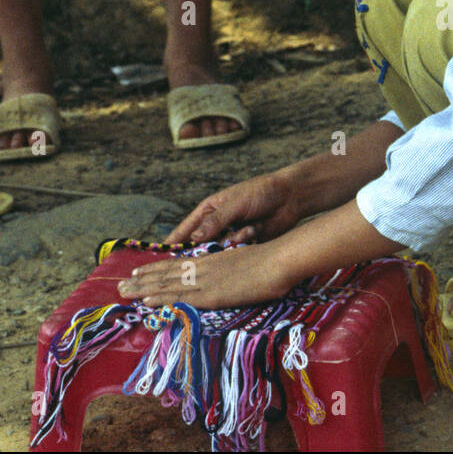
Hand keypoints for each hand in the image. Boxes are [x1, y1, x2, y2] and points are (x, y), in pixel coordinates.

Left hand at [119, 240, 292, 309]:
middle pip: (167, 273)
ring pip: (167, 284)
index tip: (139, 272)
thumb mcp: (247, 261)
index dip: (157, 269)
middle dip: (143, 280)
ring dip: (143, 289)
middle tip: (120, 286)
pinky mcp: (211, 294)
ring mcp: (206, 281)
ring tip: (123, 293)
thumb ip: (233, 269)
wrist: (281, 259)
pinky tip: (145, 302)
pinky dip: (161, 299)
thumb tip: (228, 277)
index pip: (179, 265)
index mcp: (214, 260)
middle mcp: (204, 268)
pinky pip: (180, 297)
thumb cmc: (272, 261)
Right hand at [166, 172, 301, 244]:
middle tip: (195, 260)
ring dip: (230, 242)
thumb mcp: (235, 203)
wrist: (290, 197)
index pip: (186, 229)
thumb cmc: (260, 192)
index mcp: (209, 211)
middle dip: (201, 251)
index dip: (174, 243)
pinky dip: (246, 239)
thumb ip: (216, 221)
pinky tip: (256, 228)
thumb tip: (194, 238)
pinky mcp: (246, 245)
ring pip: (220, 250)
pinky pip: (238, 250)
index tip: (161, 257)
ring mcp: (231, 236)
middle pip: (200, 245)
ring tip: (244, 228)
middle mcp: (217, 225)